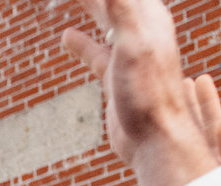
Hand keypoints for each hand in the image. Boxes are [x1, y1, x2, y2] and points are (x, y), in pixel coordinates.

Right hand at [58, 0, 218, 185]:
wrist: (154, 137)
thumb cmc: (150, 92)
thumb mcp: (135, 43)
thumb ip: (121, 9)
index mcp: (150, 17)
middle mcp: (143, 31)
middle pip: (113, 2)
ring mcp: (129, 54)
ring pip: (104, 21)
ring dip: (88, 9)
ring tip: (71, 0)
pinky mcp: (117, 75)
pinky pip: (96, 50)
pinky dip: (81, 42)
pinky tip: (66, 37)